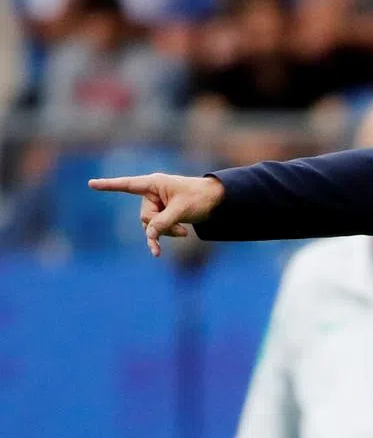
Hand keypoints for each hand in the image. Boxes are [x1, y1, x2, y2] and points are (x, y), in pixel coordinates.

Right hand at [88, 173, 224, 256]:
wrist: (216, 201)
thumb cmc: (200, 197)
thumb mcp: (181, 210)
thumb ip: (163, 222)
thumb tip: (149, 235)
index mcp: (154, 183)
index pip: (127, 185)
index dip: (109, 186)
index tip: (90, 184)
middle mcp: (151, 193)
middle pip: (144, 216)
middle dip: (161, 226)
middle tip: (181, 228)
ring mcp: (156, 205)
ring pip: (150, 226)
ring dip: (166, 232)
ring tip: (185, 231)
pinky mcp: (161, 215)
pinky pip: (155, 230)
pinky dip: (160, 238)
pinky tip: (157, 253)